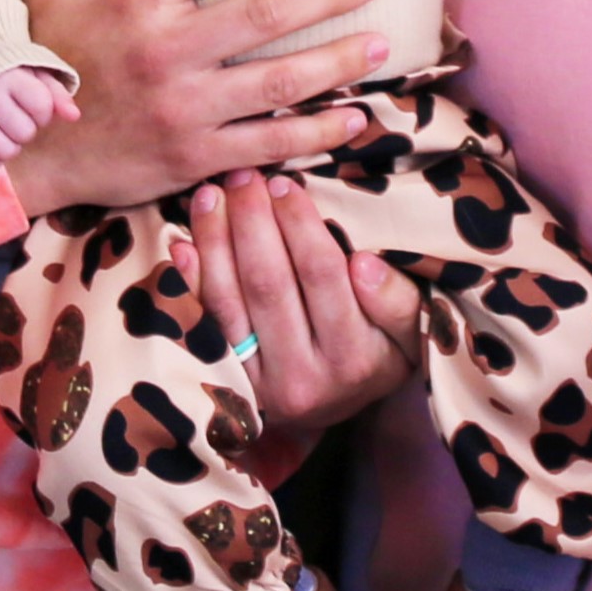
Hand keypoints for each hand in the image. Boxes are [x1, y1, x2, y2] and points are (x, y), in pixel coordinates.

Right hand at [0, 68, 76, 170]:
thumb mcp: (35, 76)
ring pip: (7, 152)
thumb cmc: (8, 77)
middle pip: (25, 133)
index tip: (30, 103)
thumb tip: (74, 116)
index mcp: (9, 79)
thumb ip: (58, 94)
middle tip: (13, 115)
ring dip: (10, 145)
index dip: (43, 112)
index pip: (42, 108)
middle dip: (25, 128)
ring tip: (1, 128)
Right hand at [6, 0, 383, 215]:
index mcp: (137, 1)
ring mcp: (186, 109)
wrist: (26, 153)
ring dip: (338, 61)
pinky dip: (317, 133)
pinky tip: (354, 117)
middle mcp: (167, 53)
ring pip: (279, 82)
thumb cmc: (43, 56)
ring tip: (381, 43)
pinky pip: (269, 144)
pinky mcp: (196, 157)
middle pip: (265, 15)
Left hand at [170, 168, 423, 432]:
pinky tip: (181, 243)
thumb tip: (363, 265)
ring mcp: (259, 385)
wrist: (332, 414)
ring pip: (228, 302)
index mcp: (352, 358)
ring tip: (210, 193)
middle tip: (243, 176)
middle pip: (268, 284)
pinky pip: (203, 325)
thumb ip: (396, 301)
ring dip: (215, 241)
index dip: (299, 225)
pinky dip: (191, 281)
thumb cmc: (378, 354)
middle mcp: (302, 377)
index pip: (322, 276)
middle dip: (251, 222)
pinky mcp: (228, 384)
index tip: (284, 183)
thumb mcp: (409, 336)